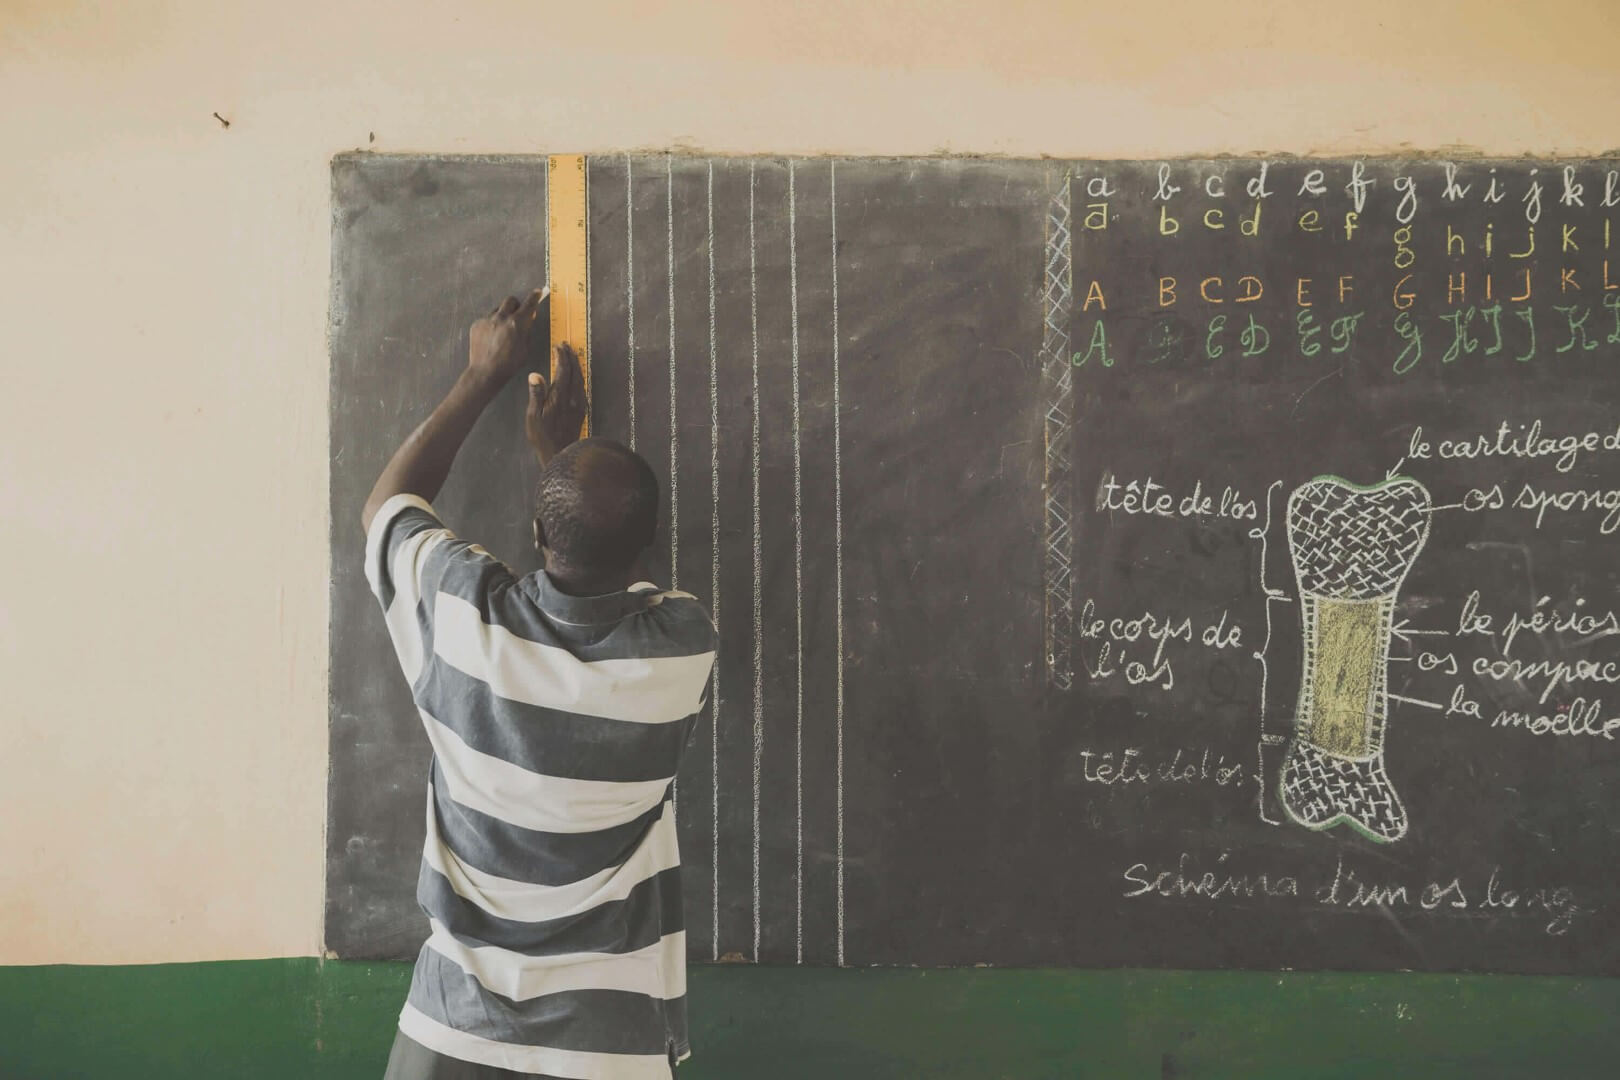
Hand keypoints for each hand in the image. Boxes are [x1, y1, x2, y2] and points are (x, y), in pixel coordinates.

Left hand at [468, 289, 547, 383]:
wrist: (486, 371)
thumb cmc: (509, 364)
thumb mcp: (525, 348)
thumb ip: (527, 330)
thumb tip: (529, 318)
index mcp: (516, 323)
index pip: (528, 304)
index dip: (534, 297)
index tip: (537, 292)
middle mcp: (501, 318)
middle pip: (510, 300)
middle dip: (516, 305)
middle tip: (517, 315)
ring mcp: (487, 320)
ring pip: (498, 310)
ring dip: (503, 315)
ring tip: (502, 331)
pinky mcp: (477, 324)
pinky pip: (487, 319)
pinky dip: (491, 325)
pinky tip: (492, 337)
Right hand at [526, 341, 588, 464]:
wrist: (560, 454)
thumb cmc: (543, 437)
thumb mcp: (533, 416)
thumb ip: (536, 394)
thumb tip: (535, 374)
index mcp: (559, 397)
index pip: (563, 371)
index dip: (561, 357)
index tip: (559, 346)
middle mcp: (572, 399)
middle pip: (575, 372)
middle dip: (571, 357)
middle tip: (566, 346)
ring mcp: (579, 405)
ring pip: (580, 379)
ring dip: (576, 366)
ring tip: (571, 356)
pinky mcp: (581, 411)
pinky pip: (582, 388)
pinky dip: (579, 377)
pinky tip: (576, 377)